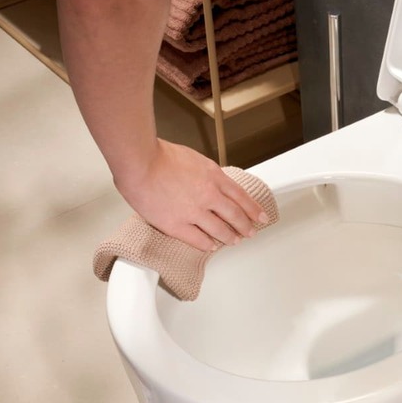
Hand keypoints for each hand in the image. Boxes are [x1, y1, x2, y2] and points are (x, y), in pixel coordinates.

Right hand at [114, 140, 267, 250]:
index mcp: (214, 176)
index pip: (241, 197)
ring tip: (234, 241)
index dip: (253, 209)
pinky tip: (211, 247)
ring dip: (230, 237)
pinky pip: (197, 239)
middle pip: (235, 215)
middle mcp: (209, 195)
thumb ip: (206, 173)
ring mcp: (194, 212)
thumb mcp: (194, 159)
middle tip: (251, 232)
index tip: (261, 217)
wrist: (140, 162)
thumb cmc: (160, 155)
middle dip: (246, 226)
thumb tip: (212, 181)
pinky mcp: (176, 225)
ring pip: (220, 230)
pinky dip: (207, 244)